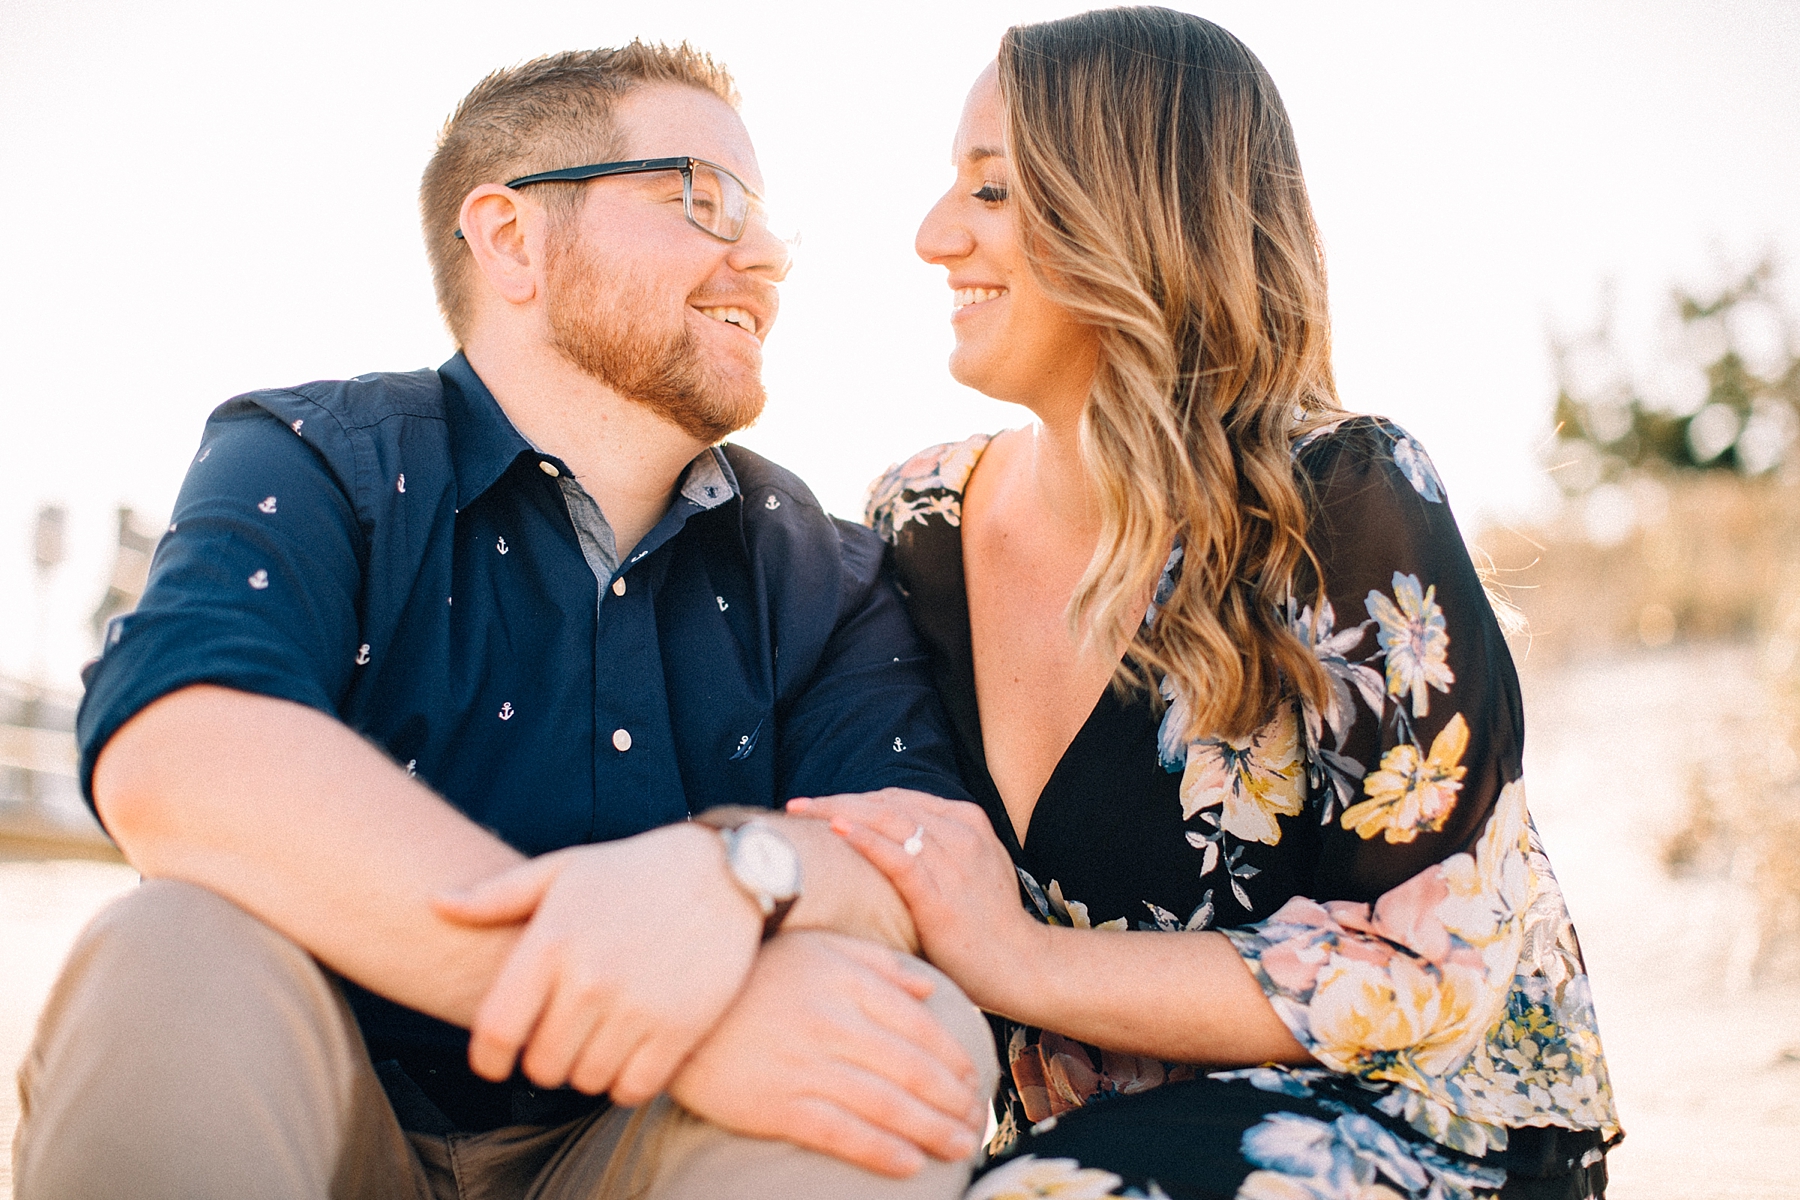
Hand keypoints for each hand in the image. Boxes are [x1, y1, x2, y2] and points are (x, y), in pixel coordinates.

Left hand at [433, 823, 760, 1102]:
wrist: (725, 871)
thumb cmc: (633, 871)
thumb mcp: (563, 870)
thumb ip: (497, 896)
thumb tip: (434, 903)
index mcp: (552, 942)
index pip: (495, 1031)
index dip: (487, 1059)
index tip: (495, 1062)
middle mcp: (590, 978)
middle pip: (542, 1065)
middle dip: (544, 1060)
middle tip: (560, 1041)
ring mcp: (637, 1006)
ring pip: (587, 1081)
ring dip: (587, 1070)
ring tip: (597, 1042)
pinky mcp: (680, 1028)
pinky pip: (634, 1089)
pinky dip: (626, 1083)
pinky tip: (630, 1055)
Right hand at [669, 930, 987, 1177]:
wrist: (677, 1004)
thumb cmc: (753, 973)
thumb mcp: (816, 948)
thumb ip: (875, 962)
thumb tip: (927, 985)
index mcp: (846, 981)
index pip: (918, 1024)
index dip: (953, 1057)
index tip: (972, 1079)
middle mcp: (833, 1021)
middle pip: (912, 1068)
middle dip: (953, 1100)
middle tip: (976, 1119)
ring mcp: (805, 1065)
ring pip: (886, 1105)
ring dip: (932, 1130)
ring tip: (959, 1146)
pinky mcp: (777, 1105)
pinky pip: (841, 1133)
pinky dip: (881, 1151)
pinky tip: (910, 1164)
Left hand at [786, 789, 1041, 1011]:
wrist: (1022, 966)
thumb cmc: (988, 927)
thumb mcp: (970, 872)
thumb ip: (938, 852)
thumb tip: (888, 846)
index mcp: (968, 821)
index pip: (900, 799)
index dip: (857, 799)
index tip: (821, 805)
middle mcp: (961, 832)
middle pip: (887, 804)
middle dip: (839, 800)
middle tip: (799, 806)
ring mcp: (953, 860)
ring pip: (886, 821)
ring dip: (839, 811)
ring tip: (804, 812)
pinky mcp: (941, 892)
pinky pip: (897, 857)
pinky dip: (865, 839)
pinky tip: (836, 829)